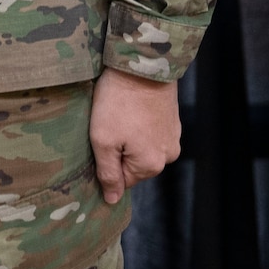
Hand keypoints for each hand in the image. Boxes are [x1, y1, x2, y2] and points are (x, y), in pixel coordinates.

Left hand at [91, 66, 181, 203]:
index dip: (104, 163)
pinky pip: (149, 131)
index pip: (122, 180)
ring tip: (116, 115)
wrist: (142, 66)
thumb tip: (112, 201)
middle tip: (105, 126)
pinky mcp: (171, 120)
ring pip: (141, 147)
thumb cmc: (118, 104)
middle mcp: (168, 156)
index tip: (96, 144)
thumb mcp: (103, 141)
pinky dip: (137, 124)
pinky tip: (127, 109)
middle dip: (117, 149)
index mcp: (151, 165)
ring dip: (127, 136)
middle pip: (132, 163)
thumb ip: (108, 173)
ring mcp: (172, 137)